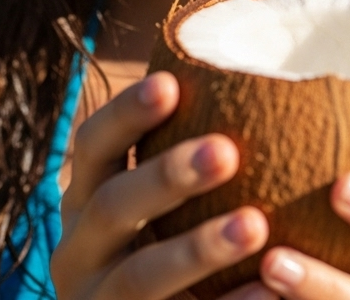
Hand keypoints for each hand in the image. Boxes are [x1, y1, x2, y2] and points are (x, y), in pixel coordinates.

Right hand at [50, 71, 275, 299]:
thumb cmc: (171, 241)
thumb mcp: (157, 204)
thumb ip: (191, 152)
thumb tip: (263, 71)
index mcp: (86, 200)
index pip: (93, 144)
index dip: (126, 113)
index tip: (170, 82)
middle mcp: (80, 251)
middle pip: (111, 207)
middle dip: (166, 176)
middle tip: (226, 151)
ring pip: (140, 277)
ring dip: (197, 248)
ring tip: (255, 225)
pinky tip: (270, 289)